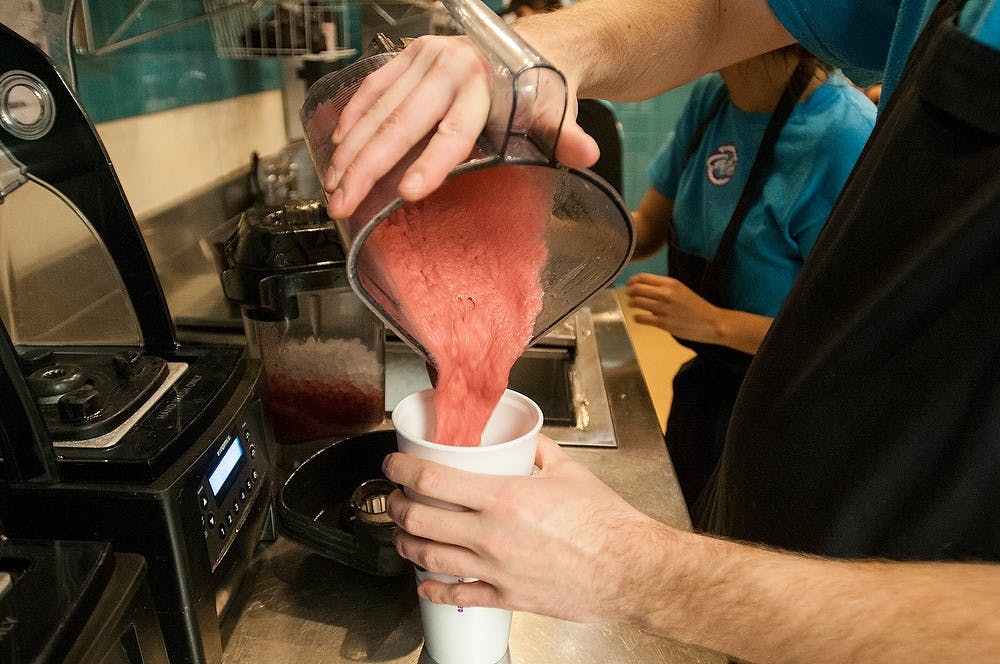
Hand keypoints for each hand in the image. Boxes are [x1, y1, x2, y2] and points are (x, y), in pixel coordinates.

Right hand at [326, 35, 598, 218]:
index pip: (453, 132)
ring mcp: (424, 58)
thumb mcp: (554, 111)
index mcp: (484, 85)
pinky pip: (372, 89)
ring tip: (333, 187)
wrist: (528, 45)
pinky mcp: (407, 56)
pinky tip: (336, 149)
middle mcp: (449, 67)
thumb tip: (586, 154)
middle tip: (345, 202)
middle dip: (368, 167)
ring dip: (350, 150)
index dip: (431, 164)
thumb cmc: (535, 89)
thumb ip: (563, 135)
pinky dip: (352, 119)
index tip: (409, 193)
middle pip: (402, 124)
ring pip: (379, 109)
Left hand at [382, 435, 669, 623]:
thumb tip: (523, 439)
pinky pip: (458, 596)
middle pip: (419, 519)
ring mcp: (495, 570)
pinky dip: (434, 590)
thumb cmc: (606, 524)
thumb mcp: (569, 472)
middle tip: (394, 497)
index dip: (402, 469)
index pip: (433, 479)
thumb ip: (539, 451)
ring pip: (429, 558)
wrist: (630, 570)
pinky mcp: (506, 597)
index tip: (393, 463)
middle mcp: (491, 534)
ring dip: (405, 544)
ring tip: (402, 534)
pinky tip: (426, 584)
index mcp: (504, 497)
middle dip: (396, 505)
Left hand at [625, 273, 721, 343]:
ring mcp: (664, 309)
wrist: (711, 322)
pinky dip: (637, 317)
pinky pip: (642, 318)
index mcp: (671, 283)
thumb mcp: (681, 290)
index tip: (629, 284)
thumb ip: (664, 288)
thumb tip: (645, 290)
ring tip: (632, 305)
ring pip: (637, 302)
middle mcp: (666, 294)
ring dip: (631, 303)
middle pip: (637, 289)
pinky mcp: (663, 323)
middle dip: (630, 292)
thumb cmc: (696, 306)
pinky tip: (638, 317)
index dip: (632, 280)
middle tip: (629, 295)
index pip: (643, 277)